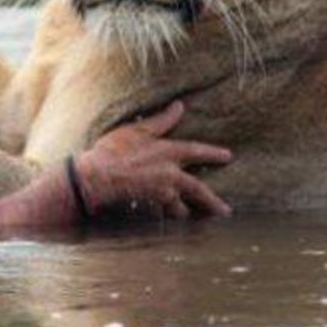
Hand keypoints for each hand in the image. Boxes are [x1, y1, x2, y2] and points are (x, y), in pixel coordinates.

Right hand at [74, 101, 232, 219]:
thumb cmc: (115, 150)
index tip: (228, 157)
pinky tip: (164, 220)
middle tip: (225, 211)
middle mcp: (170, 176)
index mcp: (169, 153)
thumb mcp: (138, 130)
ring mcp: (160, 194)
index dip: (213, 153)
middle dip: (212, 202)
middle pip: (198, 190)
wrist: (97, 178)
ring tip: (189, 215)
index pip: (197, 152)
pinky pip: (161, 214)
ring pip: (179, 207)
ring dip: (184, 211)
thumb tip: (179, 106)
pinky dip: (164, 216)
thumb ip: (162, 121)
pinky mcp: (149, 207)